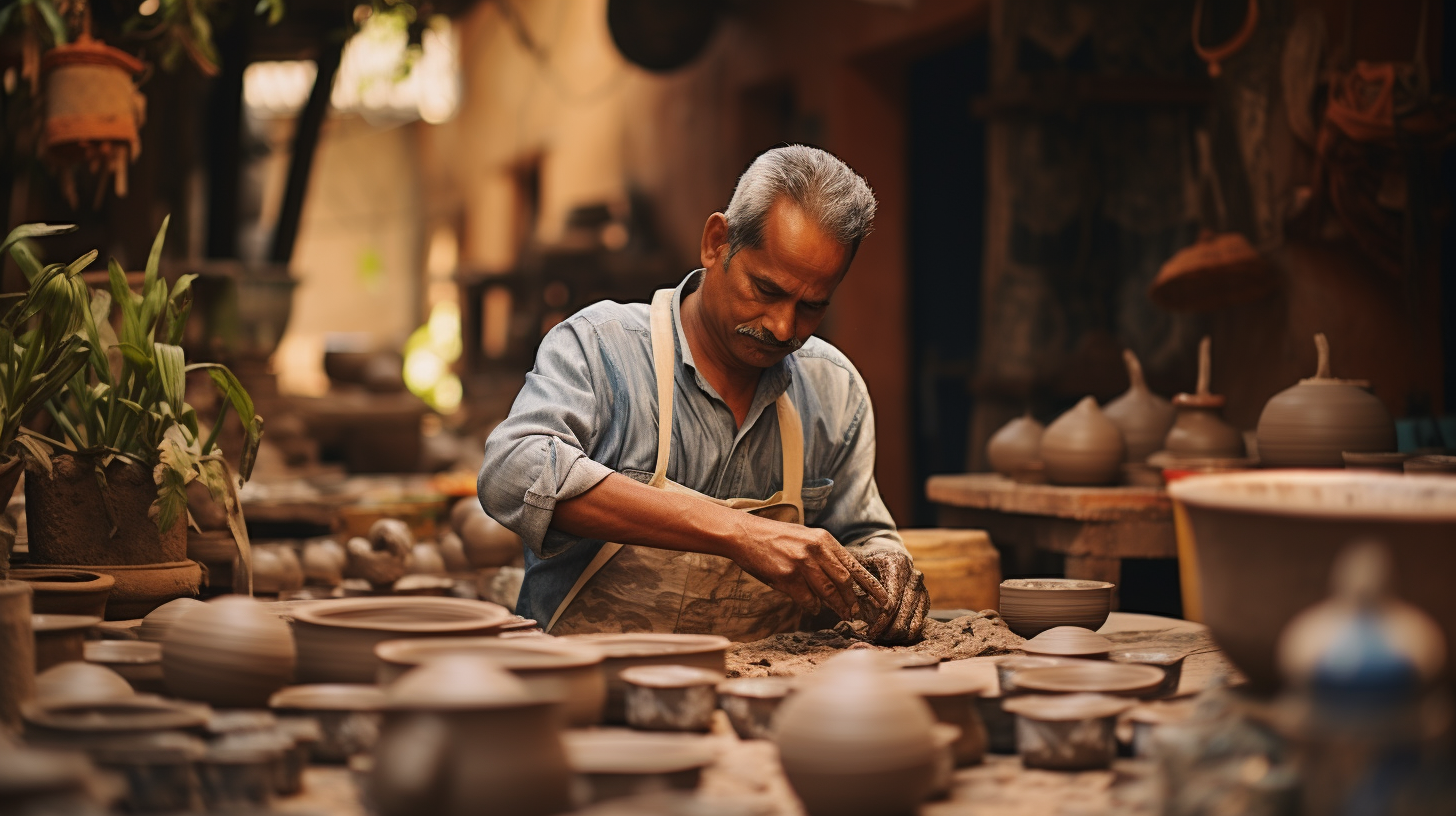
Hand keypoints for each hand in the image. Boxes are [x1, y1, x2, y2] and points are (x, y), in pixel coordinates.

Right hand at [731, 518, 888, 621]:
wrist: (744, 534)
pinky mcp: (787, 577)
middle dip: (853, 600)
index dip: (870, 585)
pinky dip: (813, 606)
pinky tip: (813, 607)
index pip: (854, 565)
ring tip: (842, 614)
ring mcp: (802, 563)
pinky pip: (808, 599)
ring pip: (829, 592)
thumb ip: (824, 553)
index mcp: (823, 538)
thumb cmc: (774, 537)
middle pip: (844, 581)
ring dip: (837, 606)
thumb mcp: (805, 536)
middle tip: (857, 612)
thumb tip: (842, 578)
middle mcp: (816, 549)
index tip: (883, 599)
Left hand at [854, 547, 928, 643]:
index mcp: (896, 564)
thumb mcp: (856, 562)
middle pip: (905, 609)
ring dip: (900, 632)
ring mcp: (920, 586)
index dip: (882, 618)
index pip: (892, 598)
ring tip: (883, 639)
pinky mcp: (924, 595)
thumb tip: (850, 608)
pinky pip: (921, 617)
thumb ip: (853, 581)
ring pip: (916, 616)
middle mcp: (913, 574)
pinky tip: (895, 637)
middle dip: (890, 628)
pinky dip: (910, 630)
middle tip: (875, 638)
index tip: (870, 631)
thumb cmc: (865, 557)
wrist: (885, 547)